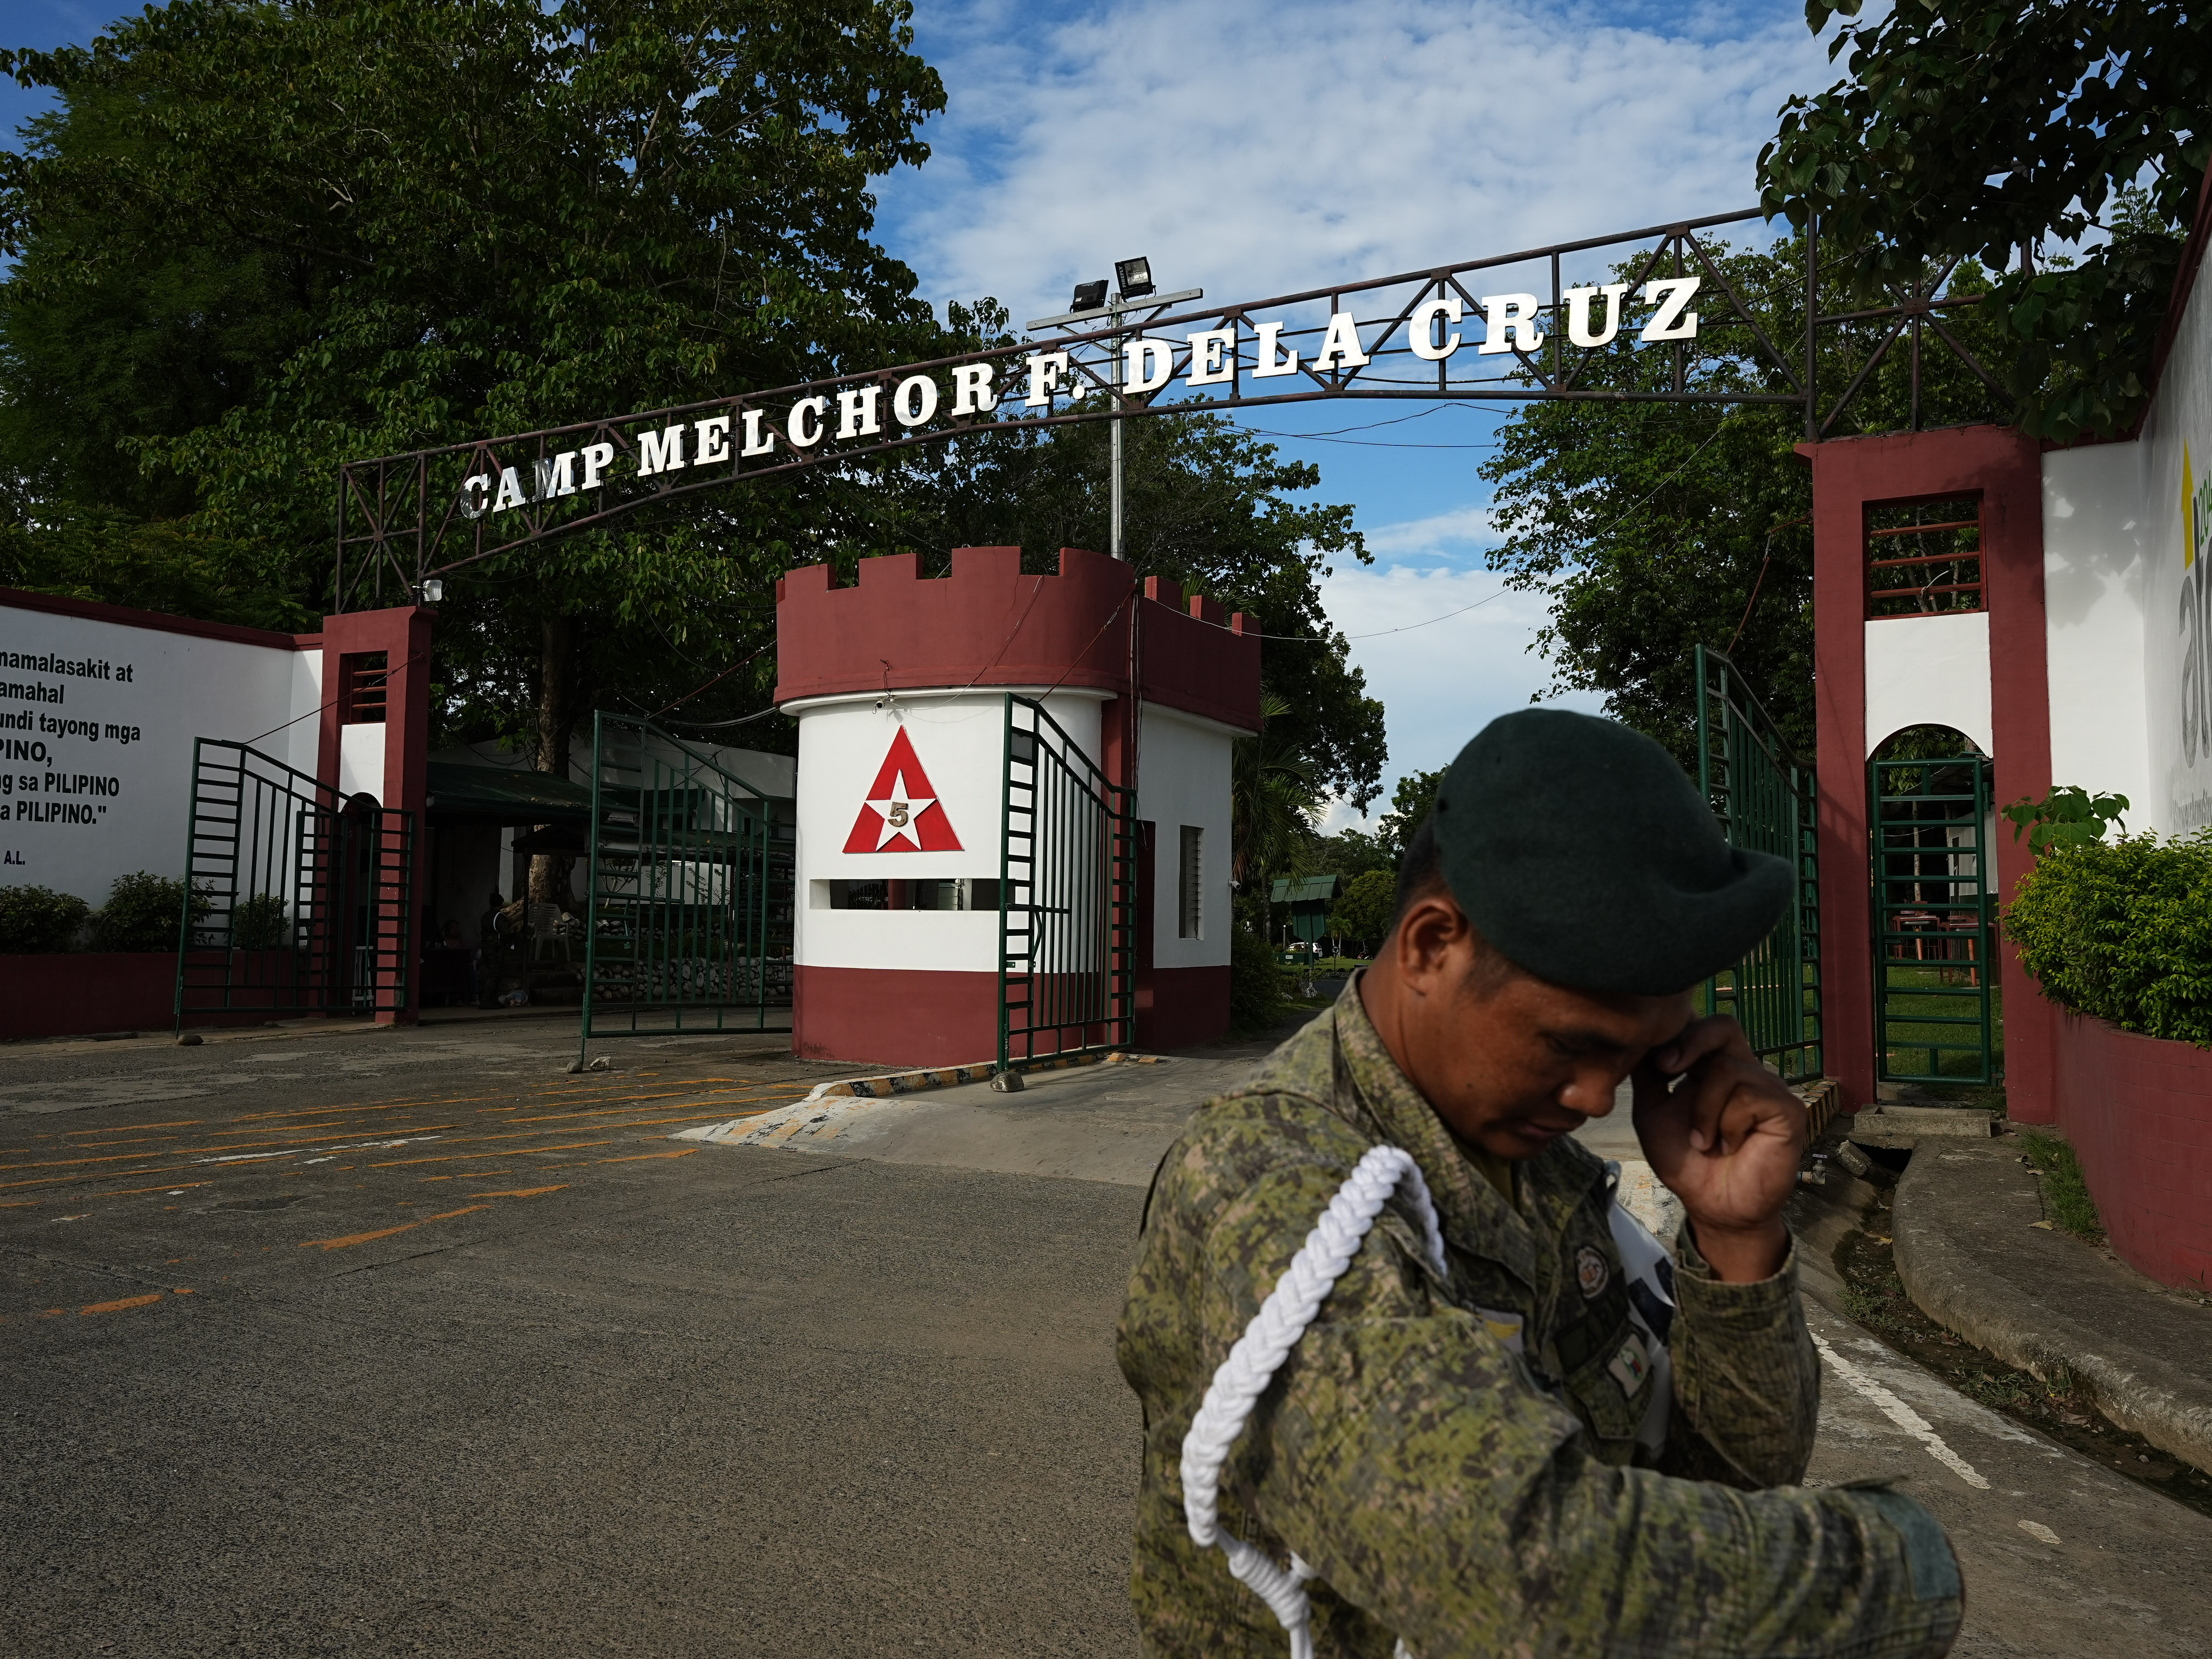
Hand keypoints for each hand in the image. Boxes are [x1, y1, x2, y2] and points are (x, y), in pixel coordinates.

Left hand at [1631, 1015, 1804, 1282]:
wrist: (1712, 1206)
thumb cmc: (1686, 1160)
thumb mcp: (1653, 1112)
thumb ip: (1647, 1075)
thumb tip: (1637, 1039)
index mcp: (1714, 1067)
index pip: (1704, 1026)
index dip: (1679, 1033)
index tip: (1657, 1062)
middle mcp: (1744, 1071)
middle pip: (1724, 1026)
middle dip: (1691, 1042)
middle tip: (1667, 1069)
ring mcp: (1768, 1088)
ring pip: (1728, 1069)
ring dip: (1703, 1110)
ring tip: (1703, 1141)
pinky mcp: (1788, 1110)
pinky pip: (1749, 1097)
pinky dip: (1727, 1124)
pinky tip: (1728, 1146)